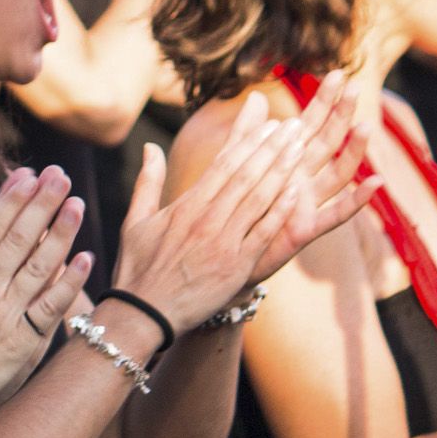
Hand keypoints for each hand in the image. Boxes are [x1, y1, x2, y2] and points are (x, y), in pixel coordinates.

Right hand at [0, 166, 92, 425]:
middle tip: (60, 175)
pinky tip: (84, 258)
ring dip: (60, 233)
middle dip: (41, 203)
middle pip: (19, 239)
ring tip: (75, 203)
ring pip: (40, 267)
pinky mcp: (23, 341)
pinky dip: (69, 282)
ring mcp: (6, 316)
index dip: (11, 200)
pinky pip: (51, 306)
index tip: (28, 175)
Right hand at [112, 92, 319, 328]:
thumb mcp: (135, 221)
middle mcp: (206, 219)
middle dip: (272, 148)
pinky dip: (281, 211)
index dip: (249, 141)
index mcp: (184, 207)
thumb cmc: (137, 268)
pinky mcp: (236, 266)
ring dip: (282, 171)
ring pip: (258, 198)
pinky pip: (263, 232)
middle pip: (246, 175)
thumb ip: (148, 181)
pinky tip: (298, 191)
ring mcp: (223, 242)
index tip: (269, 123)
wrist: (143, 314)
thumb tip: (151, 146)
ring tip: (301, 148)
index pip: (223, 165)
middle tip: (294, 126)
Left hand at [241, 71, 379, 283]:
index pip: (308, 125)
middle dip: (340, 115)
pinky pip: (335, 215)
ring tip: (365, 126)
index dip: (323, 101)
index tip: (336, 74)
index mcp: (285, 162)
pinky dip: (357, 201)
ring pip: (337, 174)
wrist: (220, 257)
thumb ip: (245, 134)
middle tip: (354, 86)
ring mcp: (306, 204)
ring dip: (354, 151)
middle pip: (327, 142)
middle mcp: (302, 179)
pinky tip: (376, 183)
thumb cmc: (233, 211)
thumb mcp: (236, 168)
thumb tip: (255, 94)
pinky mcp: (304, 230)